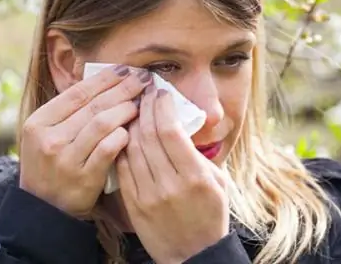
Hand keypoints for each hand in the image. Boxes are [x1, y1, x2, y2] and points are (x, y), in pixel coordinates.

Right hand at [19, 65, 151, 217]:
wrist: (44, 210)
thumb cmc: (51, 166)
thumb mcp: (47, 135)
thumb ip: (69, 112)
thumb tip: (107, 82)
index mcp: (39, 122)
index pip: (77, 92)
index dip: (105, 78)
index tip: (126, 69)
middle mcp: (49, 139)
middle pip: (93, 105)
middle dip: (122, 89)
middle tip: (143, 80)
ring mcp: (65, 160)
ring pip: (101, 124)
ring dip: (125, 110)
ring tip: (140, 104)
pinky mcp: (82, 179)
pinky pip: (108, 150)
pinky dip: (122, 137)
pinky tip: (132, 132)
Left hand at [116, 85, 229, 263]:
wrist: (193, 256)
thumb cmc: (210, 216)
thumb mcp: (218, 183)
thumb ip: (199, 156)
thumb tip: (180, 125)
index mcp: (196, 177)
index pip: (171, 131)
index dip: (163, 106)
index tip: (161, 92)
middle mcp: (171, 185)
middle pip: (149, 135)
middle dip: (145, 107)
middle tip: (143, 92)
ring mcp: (149, 195)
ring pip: (132, 148)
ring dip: (130, 123)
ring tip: (133, 107)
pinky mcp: (134, 204)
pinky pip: (123, 168)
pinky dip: (122, 146)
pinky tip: (124, 133)